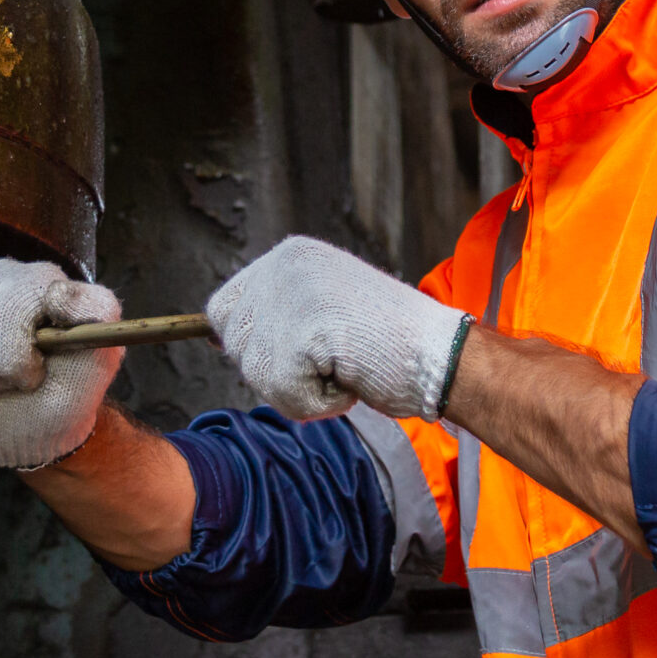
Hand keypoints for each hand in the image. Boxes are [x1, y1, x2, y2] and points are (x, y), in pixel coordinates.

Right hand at [0, 258, 122, 469]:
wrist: (28, 426)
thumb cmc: (63, 396)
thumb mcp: (95, 367)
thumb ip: (98, 326)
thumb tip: (75, 298)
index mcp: (47, 283)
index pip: (19, 297)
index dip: (16, 350)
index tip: (31, 376)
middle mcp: (5, 276)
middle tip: (10, 387)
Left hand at [206, 236, 467, 419]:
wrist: (444, 355)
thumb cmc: (389, 344)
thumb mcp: (322, 309)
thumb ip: (275, 314)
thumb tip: (212, 334)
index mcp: (291, 254)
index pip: (222, 309)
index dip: (249, 345)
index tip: (297, 352)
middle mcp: (286, 264)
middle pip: (233, 345)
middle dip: (277, 369)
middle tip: (331, 358)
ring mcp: (295, 295)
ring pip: (257, 373)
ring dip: (300, 388)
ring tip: (345, 366)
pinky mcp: (306, 332)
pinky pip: (284, 394)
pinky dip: (317, 404)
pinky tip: (351, 378)